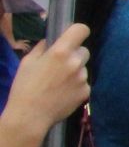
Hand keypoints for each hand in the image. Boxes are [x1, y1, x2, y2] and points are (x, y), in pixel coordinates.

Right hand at [2, 25, 89, 142]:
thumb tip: (51, 41)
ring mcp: (83, 78)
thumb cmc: (24, 87)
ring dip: (75, 71)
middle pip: (83, 50)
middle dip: (74, 55)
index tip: (71, 37)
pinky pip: (84, 83)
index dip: (77, 31)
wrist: (30, 116)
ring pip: (83, 68)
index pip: (82, 30)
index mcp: (61, 52)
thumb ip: (42, 48)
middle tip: (59, 66)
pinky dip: (76, 86)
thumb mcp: (27, 62)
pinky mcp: (86, 91)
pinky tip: (62, 93)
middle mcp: (76, 62)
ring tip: (57, 83)